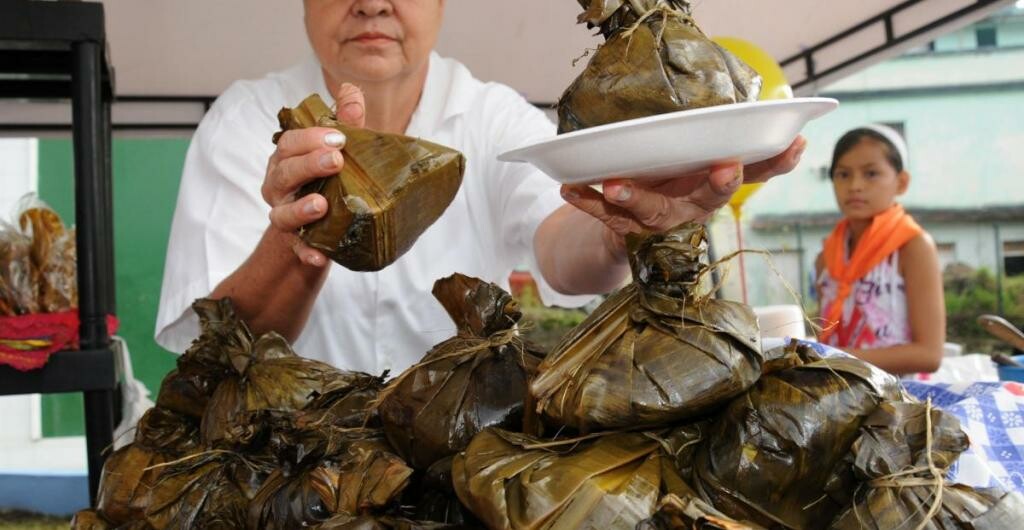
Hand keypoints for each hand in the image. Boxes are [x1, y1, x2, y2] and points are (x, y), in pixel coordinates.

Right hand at [262, 83, 365, 265]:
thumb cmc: (331, 177)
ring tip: (321, 205)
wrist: (324, 223)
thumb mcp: (340, 148)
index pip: (289, 144)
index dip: (310, 138)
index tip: (338, 137)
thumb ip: (345, 121)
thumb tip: (350, 90)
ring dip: (300, 209)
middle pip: (283, 174)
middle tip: (335, 161)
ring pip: (282, 214)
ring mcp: (284, 216)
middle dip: (307, 165)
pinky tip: (320, 255)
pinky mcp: (297, 244)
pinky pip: (298, 250)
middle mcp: (279, 187)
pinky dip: (307, 253)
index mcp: (287, 159)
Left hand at [560, 136, 806, 258]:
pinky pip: (603, 216)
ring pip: (650, 212)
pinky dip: (586, 202)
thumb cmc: (672, 186)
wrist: (630, 231)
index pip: (753, 176)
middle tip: (726, 168)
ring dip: (634, 197)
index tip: (793, 145)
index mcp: (712, 188)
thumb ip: (723, 141)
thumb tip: (768, 111)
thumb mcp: (700, 166)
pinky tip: (568, 188)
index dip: (774, 164)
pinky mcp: (623, 226)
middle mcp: (690, 208)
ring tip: (615, 185)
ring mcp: (656, 221)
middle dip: (718, 184)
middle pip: (708, 198)